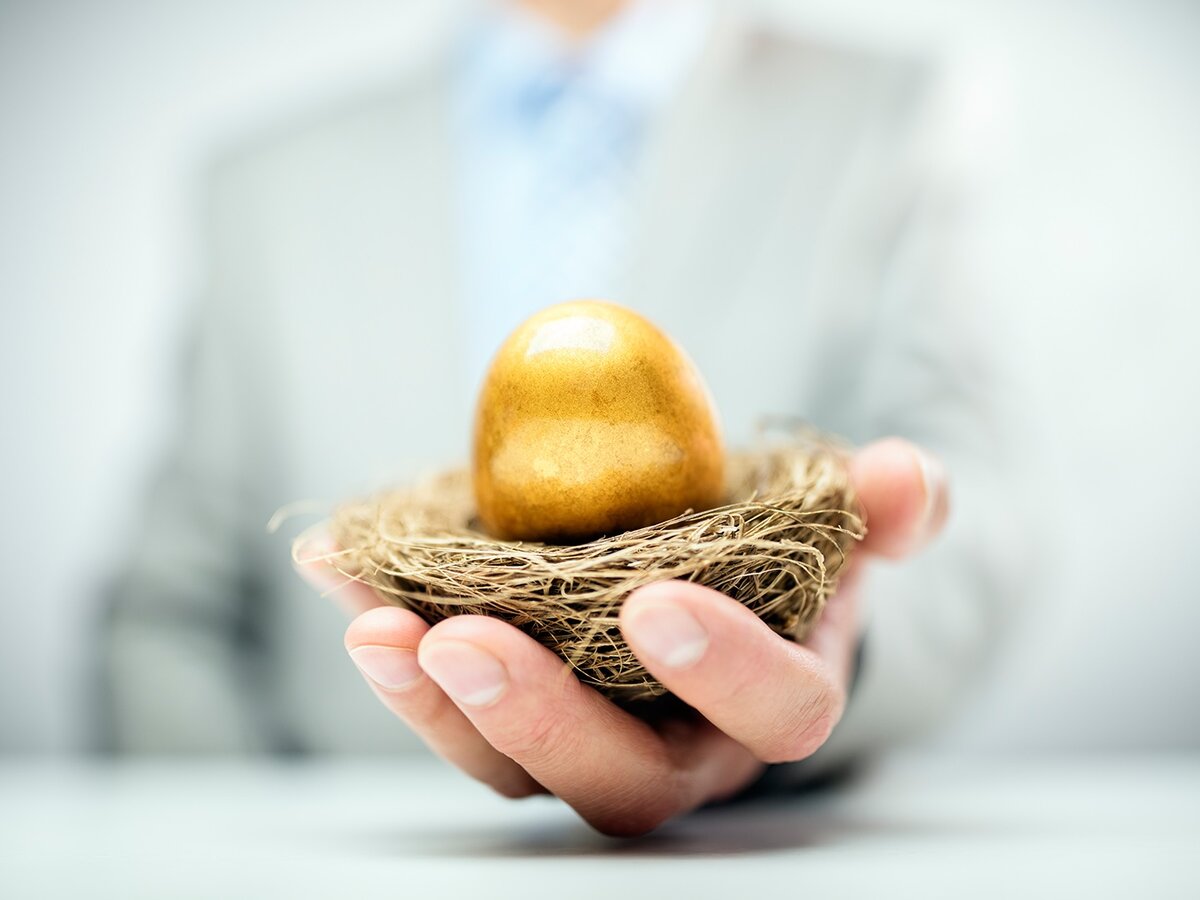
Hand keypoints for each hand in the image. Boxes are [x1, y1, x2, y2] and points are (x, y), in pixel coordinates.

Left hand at [296, 437, 947, 835]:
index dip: (725, 671)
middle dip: (542, 718)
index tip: (655, 605)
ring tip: (374, 628)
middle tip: (461, 639)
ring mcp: (589, 749)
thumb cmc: (781, 562)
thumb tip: (905, 476)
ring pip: (515, 770)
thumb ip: (881, 507)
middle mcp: (685, 752)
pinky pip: (448, 712)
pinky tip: (340, 577)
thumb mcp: (836, 526)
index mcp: (775, 702)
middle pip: (622, 777)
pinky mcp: (514, 728)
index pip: (776, 711)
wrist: (711, 594)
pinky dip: (393, 653)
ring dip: (437, 706)